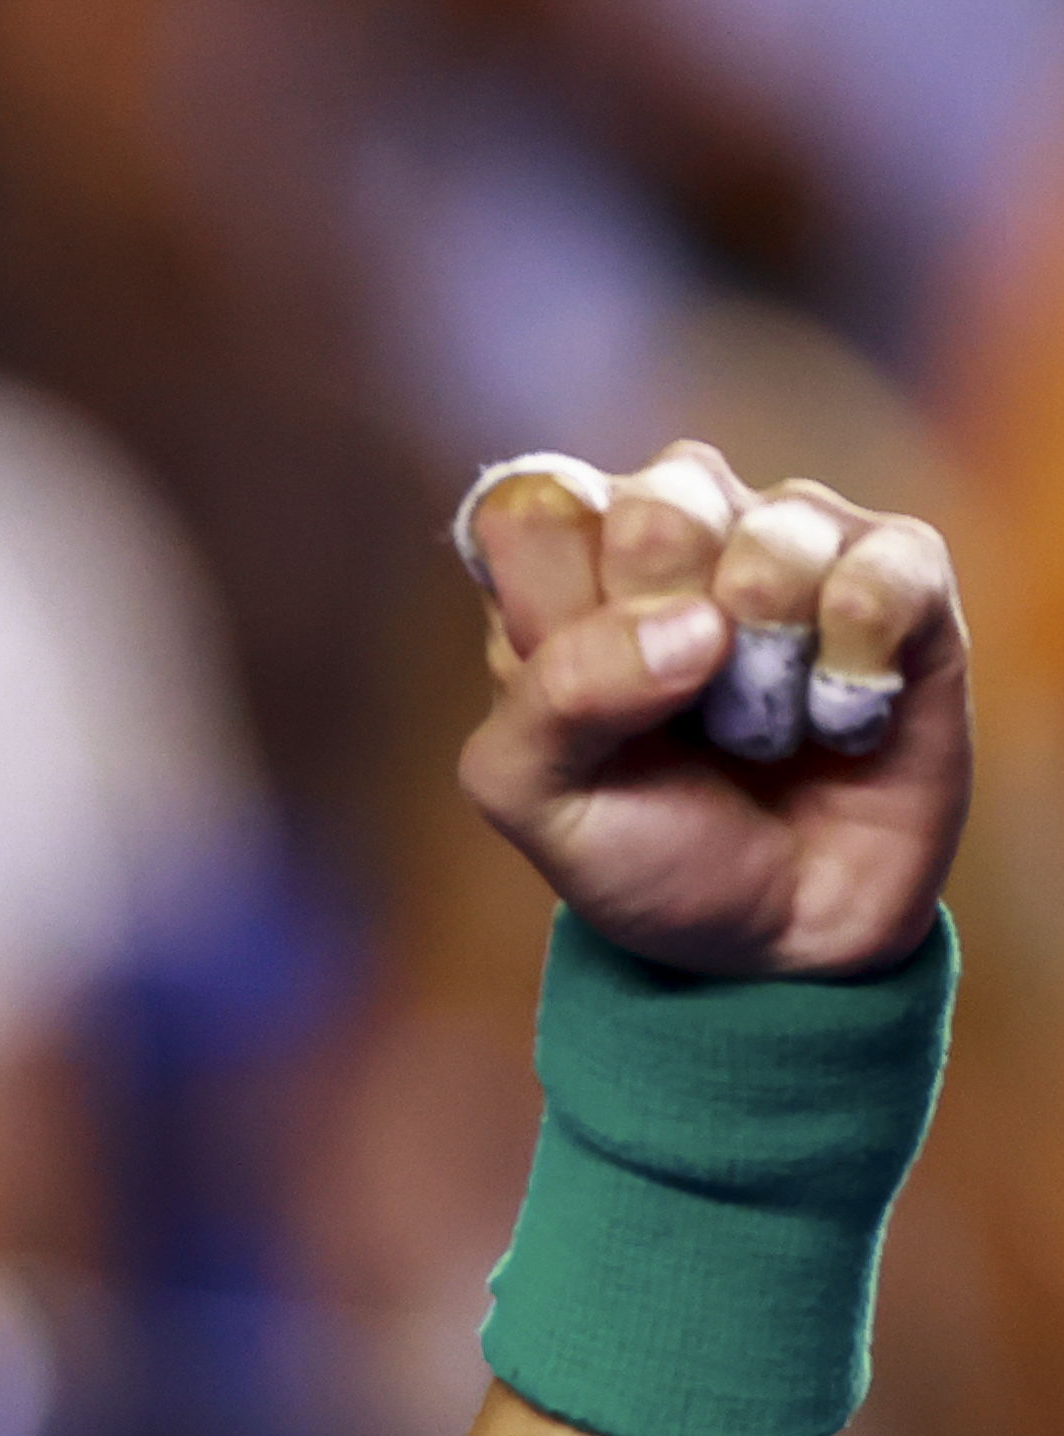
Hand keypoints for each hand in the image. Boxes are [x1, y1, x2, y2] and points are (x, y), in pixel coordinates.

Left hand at [454, 441, 961, 977]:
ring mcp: (792, 540)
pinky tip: (841, 718)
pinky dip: (855, 669)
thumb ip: (554, 698)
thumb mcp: (539, 799)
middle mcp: (677, 528)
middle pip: (661, 502)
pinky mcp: (902, 574)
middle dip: (666, 628)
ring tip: (761, 728)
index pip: (534, 509)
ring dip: (766, 668)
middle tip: (681, 710)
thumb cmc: (645, 848)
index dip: (557, 610)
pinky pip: (885, 574)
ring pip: (779, 532)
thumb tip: (695, 625)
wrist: (780, 933)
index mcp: (561, 569)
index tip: (579, 697)